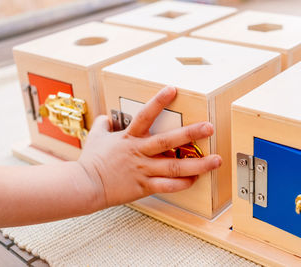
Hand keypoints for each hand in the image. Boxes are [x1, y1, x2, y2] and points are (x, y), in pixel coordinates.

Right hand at [78, 86, 221, 207]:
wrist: (84, 185)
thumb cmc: (91, 161)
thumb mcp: (95, 137)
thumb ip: (102, 125)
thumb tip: (104, 118)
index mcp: (129, 137)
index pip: (145, 115)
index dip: (159, 101)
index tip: (173, 89)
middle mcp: (139, 152)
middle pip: (168, 141)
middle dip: (190, 133)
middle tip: (210, 127)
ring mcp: (143, 169)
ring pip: (174, 167)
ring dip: (197, 164)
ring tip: (216, 160)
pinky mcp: (144, 186)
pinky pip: (166, 186)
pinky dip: (182, 184)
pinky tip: (195, 180)